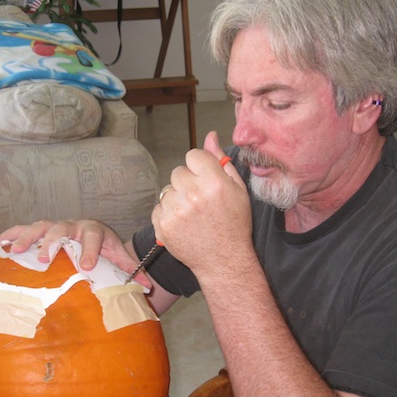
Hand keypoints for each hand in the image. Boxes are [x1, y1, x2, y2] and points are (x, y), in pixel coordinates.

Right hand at [0, 220, 149, 287]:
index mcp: (94, 231)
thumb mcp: (118, 257)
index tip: (87, 266)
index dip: (91, 250)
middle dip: (52, 242)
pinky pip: (21, 229)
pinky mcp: (39, 230)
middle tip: (44, 258)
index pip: (94, 237)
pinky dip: (8, 236)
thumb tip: (147, 287)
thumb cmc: (105, 248)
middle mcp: (72, 225)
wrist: (93, 234)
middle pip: (61, 228)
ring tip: (16, 251)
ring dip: (27, 238)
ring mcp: (54, 226)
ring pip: (39, 227)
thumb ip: (130, 270)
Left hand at [153, 132, 249, 277]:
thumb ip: (222, 161)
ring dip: (177, 198)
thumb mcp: (238, 190)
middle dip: (187, 182)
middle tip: (200, 201)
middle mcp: (192, 194)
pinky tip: (183, 224)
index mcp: (213, 182)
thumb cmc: (234, 225)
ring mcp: (175, 210)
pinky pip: (159, 207)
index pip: (193, 155)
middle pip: (178, 172)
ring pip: (167, 190)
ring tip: (192, 214)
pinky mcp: (163, 225)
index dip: (199, 167)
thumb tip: (210, 136)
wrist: (224, 260)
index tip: (205, 180)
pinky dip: (168, 214)